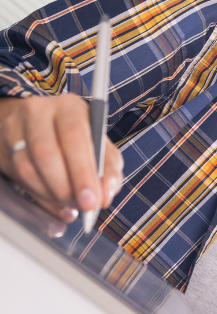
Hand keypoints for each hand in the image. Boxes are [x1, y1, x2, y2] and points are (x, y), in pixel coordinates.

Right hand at [0, 94, 122, 222]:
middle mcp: (39, 111)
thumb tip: (106, 195)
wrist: (38, 122)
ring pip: (28, 169)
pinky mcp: (2, 146)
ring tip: (70, 202)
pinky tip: (53, 199)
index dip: (84, 172)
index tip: (93, 200)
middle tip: (82, 206)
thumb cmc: (76, 135)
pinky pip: (17, 177)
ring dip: (52, 195)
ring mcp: (15, 127)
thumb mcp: (99, 144)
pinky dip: (39, 195)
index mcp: (69, 107)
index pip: (74, 137)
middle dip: (67, 188)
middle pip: (47, 153)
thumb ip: (109, 169)